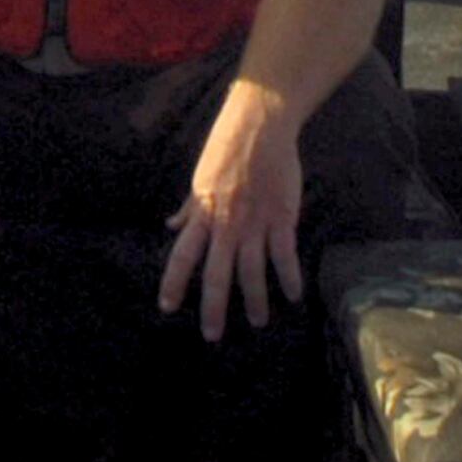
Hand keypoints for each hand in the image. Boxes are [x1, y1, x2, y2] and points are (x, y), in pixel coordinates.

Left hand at [160, 81, 304, 338]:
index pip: (182, 255)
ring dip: (255, 299)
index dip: (173, 282)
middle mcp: (225, 223)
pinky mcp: (281, 217)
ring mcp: (254, 222)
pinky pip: (284, 253)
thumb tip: (170, 225)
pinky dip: (289, 276)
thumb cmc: (227, 149)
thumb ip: (189, 207)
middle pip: (216, 273)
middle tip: (212, 335)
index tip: (167, 307)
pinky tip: (294, 295)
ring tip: (257, 321)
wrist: (259, 126)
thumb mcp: (200, 178)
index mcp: (203, 214)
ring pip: (251, 270)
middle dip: (213, 307)